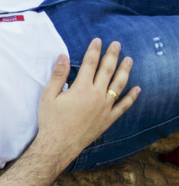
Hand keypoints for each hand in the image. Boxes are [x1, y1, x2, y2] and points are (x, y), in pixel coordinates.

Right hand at [35, 38, 137, 163]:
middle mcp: (96, 95)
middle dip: (112, 55)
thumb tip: (63, 57)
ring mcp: (105, 107)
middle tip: (117, 44)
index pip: (90, 64)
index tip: (98, 40)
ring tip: (129, 60)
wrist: (58, 145)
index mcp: (81, 88)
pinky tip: (137, 88)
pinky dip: (131, 97)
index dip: (94, 50)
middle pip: (107, 70)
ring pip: (118, 85)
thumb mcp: (48, 96)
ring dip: (125, 71)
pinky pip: (123, 106)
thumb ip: (58, 75)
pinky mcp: (108, 118)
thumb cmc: (50, 121)